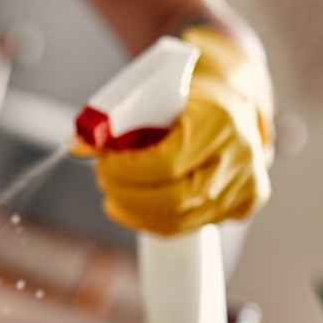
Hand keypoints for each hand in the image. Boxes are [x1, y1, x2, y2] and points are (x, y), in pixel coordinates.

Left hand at [82, 28, 274, 235]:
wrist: (234, 99)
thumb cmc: (188, 95)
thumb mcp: (152, 95)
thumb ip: (115, 122)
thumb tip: (76, 147)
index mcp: (220, 121)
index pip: (166, 163)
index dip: (127, 171)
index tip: (104, 164)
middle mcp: (241, 156)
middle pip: (173, 200)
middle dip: (127, 195)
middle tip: (105, 181)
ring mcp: (246, 185)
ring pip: (179, 220)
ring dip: (136, 211)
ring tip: (114, 195)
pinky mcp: (243, 204)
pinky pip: (189, 226)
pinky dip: (153, 221)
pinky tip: (133, 208)